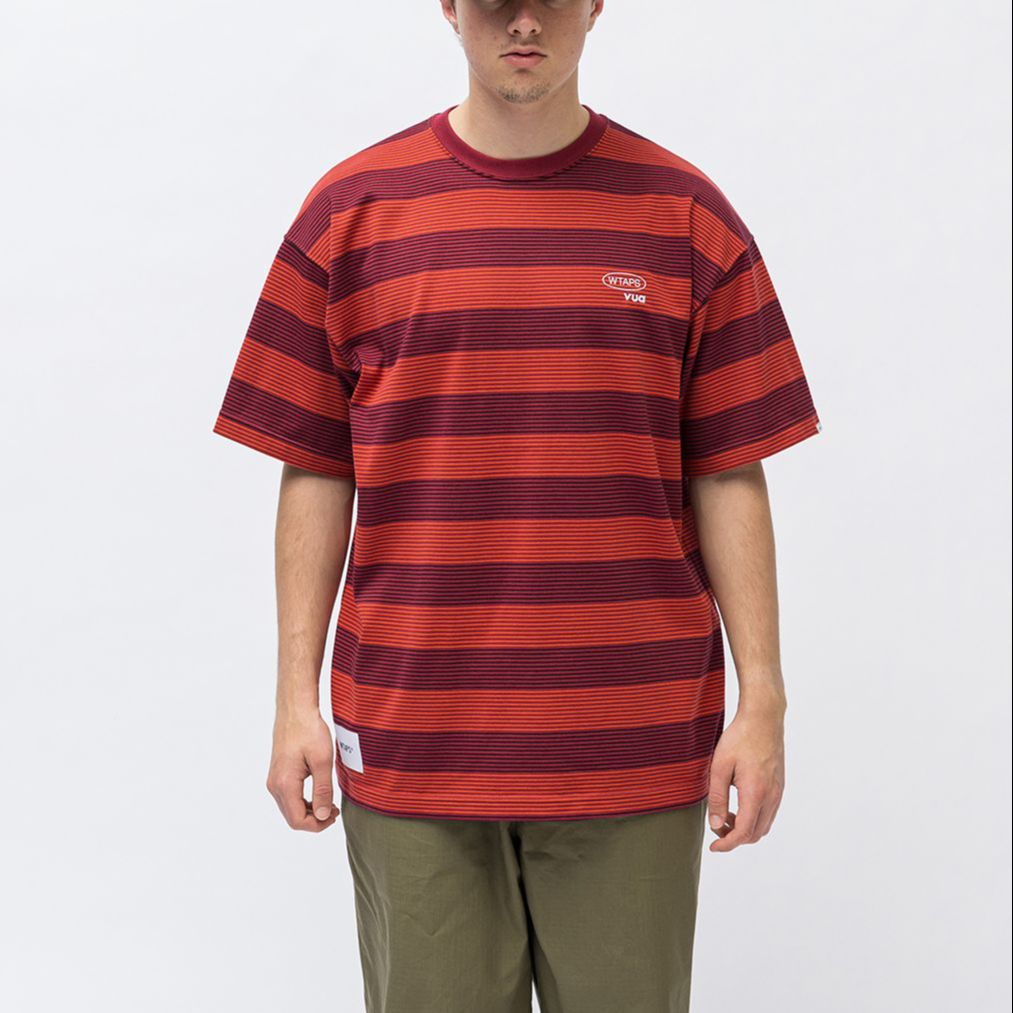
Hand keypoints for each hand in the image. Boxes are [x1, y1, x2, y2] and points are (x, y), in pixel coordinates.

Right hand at [266, 707, 339, 831]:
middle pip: (292, 817)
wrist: (295, 710)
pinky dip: (303, 801)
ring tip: (329, 802)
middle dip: (314, 820)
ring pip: (290, 808)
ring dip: (309, 811)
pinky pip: (289, 797)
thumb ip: (323, 790)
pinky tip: (318, 793)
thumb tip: (323, 816)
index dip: (317, 825)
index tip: (334, 816)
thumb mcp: (322, 761)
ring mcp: (274, 779)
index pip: (297, 820)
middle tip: (334, 811)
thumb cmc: (309, 730)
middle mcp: (275, 785)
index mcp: (284, 784)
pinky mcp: (278, 773)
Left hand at [706, 703, 784, 851]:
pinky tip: (738, 804)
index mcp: (756, 793)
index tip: (713, 848)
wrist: (763, 718)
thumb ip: (716, 797)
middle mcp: (771, 796)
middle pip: (755, 834)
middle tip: (715, 826)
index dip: (727, 844)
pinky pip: (769, 812)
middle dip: (735, 837)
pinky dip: (753, 817)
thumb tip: (715, 825)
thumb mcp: (719, 766)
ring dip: (745, 828)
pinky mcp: (780, 785)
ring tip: (724, 814)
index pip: (743, 833)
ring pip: (764, 825)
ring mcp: (778, 791)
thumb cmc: (739, 738)